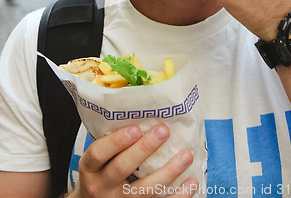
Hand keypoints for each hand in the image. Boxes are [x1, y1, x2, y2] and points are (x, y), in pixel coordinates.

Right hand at [70, 123, 197, 197]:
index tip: (136, 128)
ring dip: (168, 172)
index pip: (98, 153)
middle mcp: (101, 186)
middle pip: (122, 168)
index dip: (117, 141)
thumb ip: (112, 140)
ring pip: (144, 190)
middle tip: (164, 131)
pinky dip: (178, 195)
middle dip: (144, 148)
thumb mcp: (97, 158)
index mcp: (90, 168)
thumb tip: (142, 110)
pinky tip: (191, 182)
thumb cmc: (100, 172)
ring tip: (186, 155)